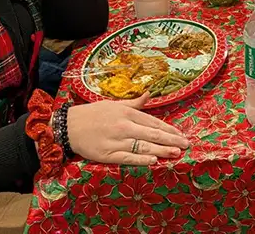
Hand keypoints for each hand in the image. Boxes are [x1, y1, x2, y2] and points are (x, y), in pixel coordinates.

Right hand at [67, 93, 188, 165]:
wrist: (68, 126)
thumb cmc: (92, 114)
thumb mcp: (113, 104)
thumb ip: (134, 103)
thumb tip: (149, 94)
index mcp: (126, 112)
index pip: (153, 121)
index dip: (169, 128)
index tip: (181, 133)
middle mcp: (124, 126)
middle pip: (152, 134)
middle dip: (171, 140)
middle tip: (186, 144)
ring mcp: (116, 141)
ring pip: (143, 146)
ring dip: (162, 149)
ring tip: (176, 153)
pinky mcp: (107, 154)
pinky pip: (128, 157)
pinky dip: (141, 159)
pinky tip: (154, 160)